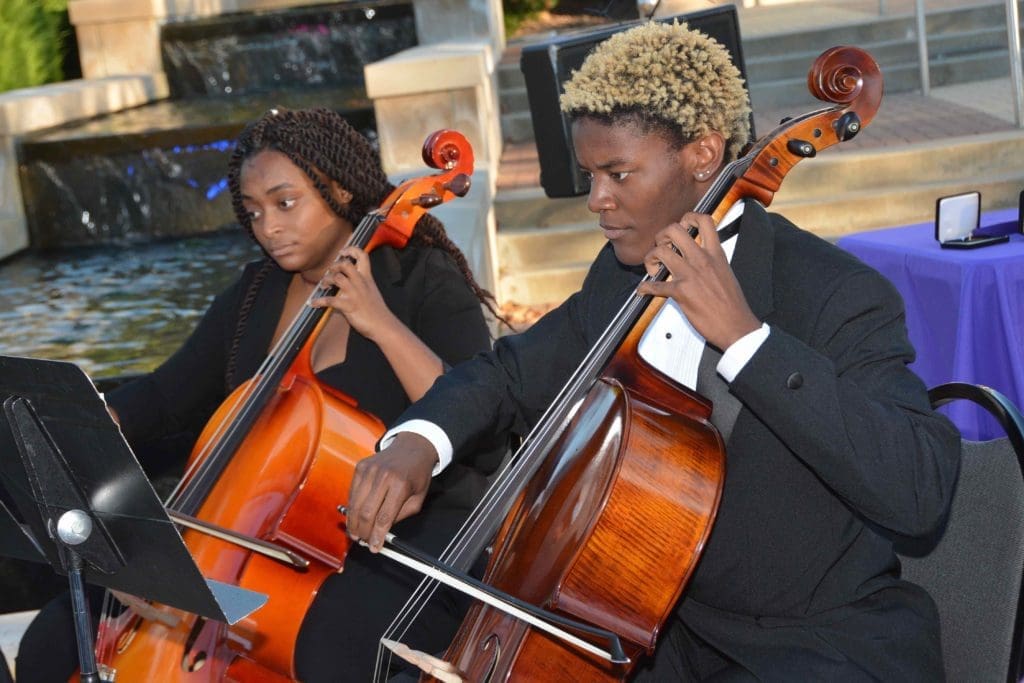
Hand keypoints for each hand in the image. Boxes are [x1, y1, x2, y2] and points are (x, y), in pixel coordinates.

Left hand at [311, 246, 395, 339]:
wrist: (383, 326)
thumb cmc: (378, 311)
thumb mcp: (372, 291)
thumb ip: (361, 284)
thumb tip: (348, 281)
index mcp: (368, 278)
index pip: (362, 256)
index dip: (351, 250)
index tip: (343, 252)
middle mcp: (361, 283)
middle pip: (346, 264)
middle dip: (334, 266)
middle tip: (331, 272)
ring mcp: (354, 294)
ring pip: (337, 278)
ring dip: (326, 280)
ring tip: (323, 286)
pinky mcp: (349, 306)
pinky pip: (330, 300)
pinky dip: (319, 301)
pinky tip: (313, 303)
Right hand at [346, 432, 438, 551]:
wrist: (412, 447)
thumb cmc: (417, 474)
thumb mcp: (418, 498)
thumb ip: (401, 516)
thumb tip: (383, 532)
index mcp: (401, 485)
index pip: (384, 517)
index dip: (377, 536)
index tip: (374, 548)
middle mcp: (383, 476)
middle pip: (366, 513)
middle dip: (363, 532)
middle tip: (363, 542)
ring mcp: (369, 470)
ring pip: (355, 504)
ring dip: (353, 522)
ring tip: (356, 533)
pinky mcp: (360, 467)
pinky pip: (352, 492)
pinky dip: (352, 506)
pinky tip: (355, 516)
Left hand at [637, 212, 759, 349]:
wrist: (737, 326)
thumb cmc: (733, 304)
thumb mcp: (726, 272)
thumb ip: (712, 260)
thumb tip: (701, 257)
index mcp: (716, 254)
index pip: (704, 221)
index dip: (689, 217)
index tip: (682, 227)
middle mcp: (702, 260)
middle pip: (675, 230)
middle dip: (662, 235)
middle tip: (662, 247)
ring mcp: (690, 275)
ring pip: (660, 252)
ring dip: (650, 258)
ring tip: (653, 268)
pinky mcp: (681, 292)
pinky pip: (654, 286)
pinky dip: (645, 289)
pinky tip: (644, 291)